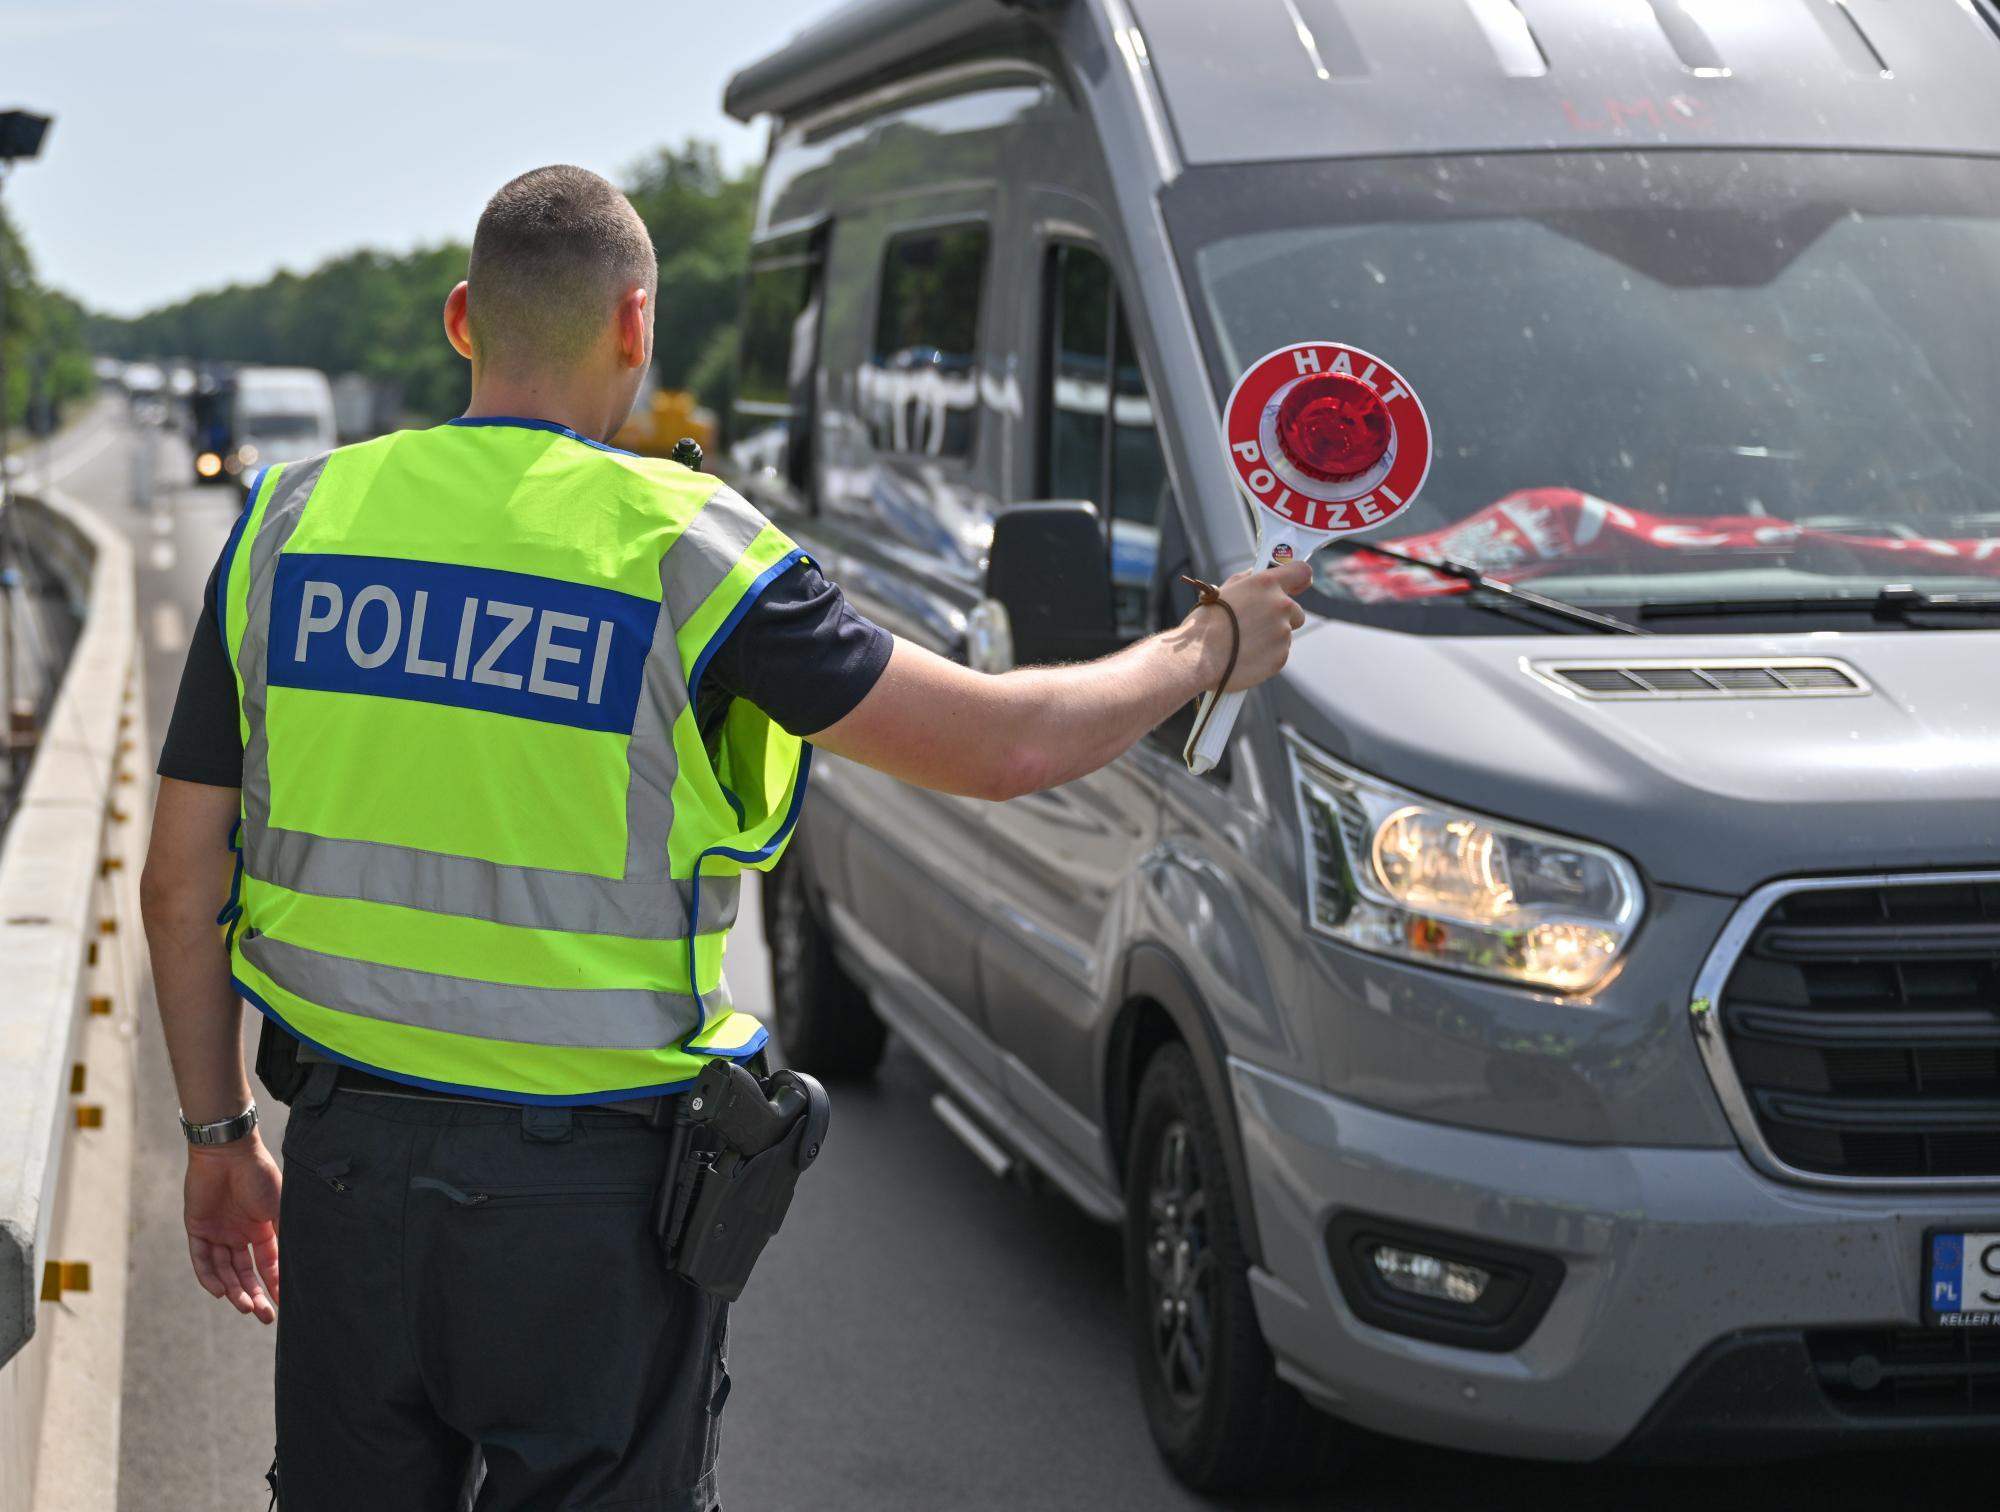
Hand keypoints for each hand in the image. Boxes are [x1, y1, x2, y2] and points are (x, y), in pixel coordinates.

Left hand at [184, 1133, 282, 1323]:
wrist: (229, 1153)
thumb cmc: (259, 1176)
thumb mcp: (278, 1208)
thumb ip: (284, 1234)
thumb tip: (298, 1263)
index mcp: (261, 1229)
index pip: (268, 1264)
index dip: (275, 1284)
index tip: (284, 1304)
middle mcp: (239, 1235)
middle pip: (245, 1274)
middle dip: (255, 1295)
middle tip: (265, 1317)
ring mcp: (218, 1233)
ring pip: (225, 1271)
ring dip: (234, 1290)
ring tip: (245, 1306)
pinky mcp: (198, 1230)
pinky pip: (202, 1260)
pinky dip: (210, 1278)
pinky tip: (221, 1292)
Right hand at [1195, 560, 1310, 691]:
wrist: (1198, 656)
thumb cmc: (1205, 623)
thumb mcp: (1222, 591)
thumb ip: (1244, 581)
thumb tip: (1252, 574)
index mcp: (1266, 584)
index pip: (1301, 572)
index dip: (1300, 580)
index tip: (1296, 587)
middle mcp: (1280, 606)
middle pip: (1296, 611)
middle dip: (1282, 618)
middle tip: (1256, 625)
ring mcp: (1283, 633)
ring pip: (1284, 635)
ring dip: (1270, 638)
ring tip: (1242, 644)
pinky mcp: (1281, 657)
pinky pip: (1278, 654)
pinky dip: (1265, 656)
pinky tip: (1244, 656)